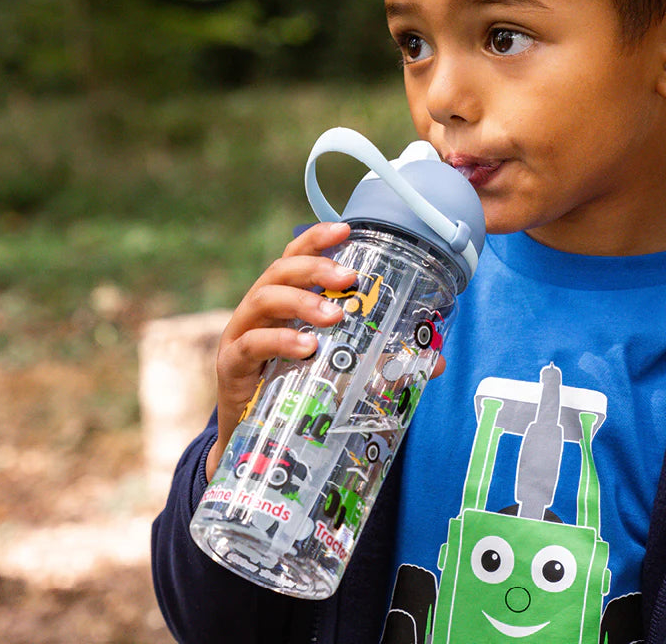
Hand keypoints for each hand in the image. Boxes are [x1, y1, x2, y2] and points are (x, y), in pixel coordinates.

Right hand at [204, 221, 447, 480]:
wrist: (252, 435)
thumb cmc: (295, 386)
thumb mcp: (335, 367)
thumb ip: (380, 360)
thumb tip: (434, 362)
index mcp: (284, 300)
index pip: (295, 257)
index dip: (317, 239)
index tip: (345, 230)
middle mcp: (259, 309)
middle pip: (280, 272)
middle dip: (315, 269)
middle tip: (349, 279)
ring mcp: (241, 333)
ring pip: (264, 300)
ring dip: (301, 303)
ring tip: (334, 317)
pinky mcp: (232, 363)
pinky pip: (252, 344)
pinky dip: (280, 341)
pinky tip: (306, 348)